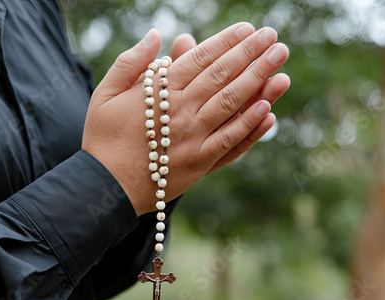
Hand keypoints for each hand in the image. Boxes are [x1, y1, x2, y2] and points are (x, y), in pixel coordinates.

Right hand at [82, 23, 289, 215]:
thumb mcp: (105, 94)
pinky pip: (230, 142)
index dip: (226, 42)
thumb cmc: (103, 139)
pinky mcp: (200, 163)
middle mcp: (182, 112)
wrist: (105, 186)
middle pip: (222, 77)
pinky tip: (268, 111)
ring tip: (281, 66)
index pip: (200, 60)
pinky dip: (250, 127)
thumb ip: (130, 63)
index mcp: (160, 93)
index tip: (248, 29)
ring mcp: (194, 138)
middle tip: (275, 38)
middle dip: (251, 55)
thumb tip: (156, 35)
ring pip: (232, 105)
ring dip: (259, 83)